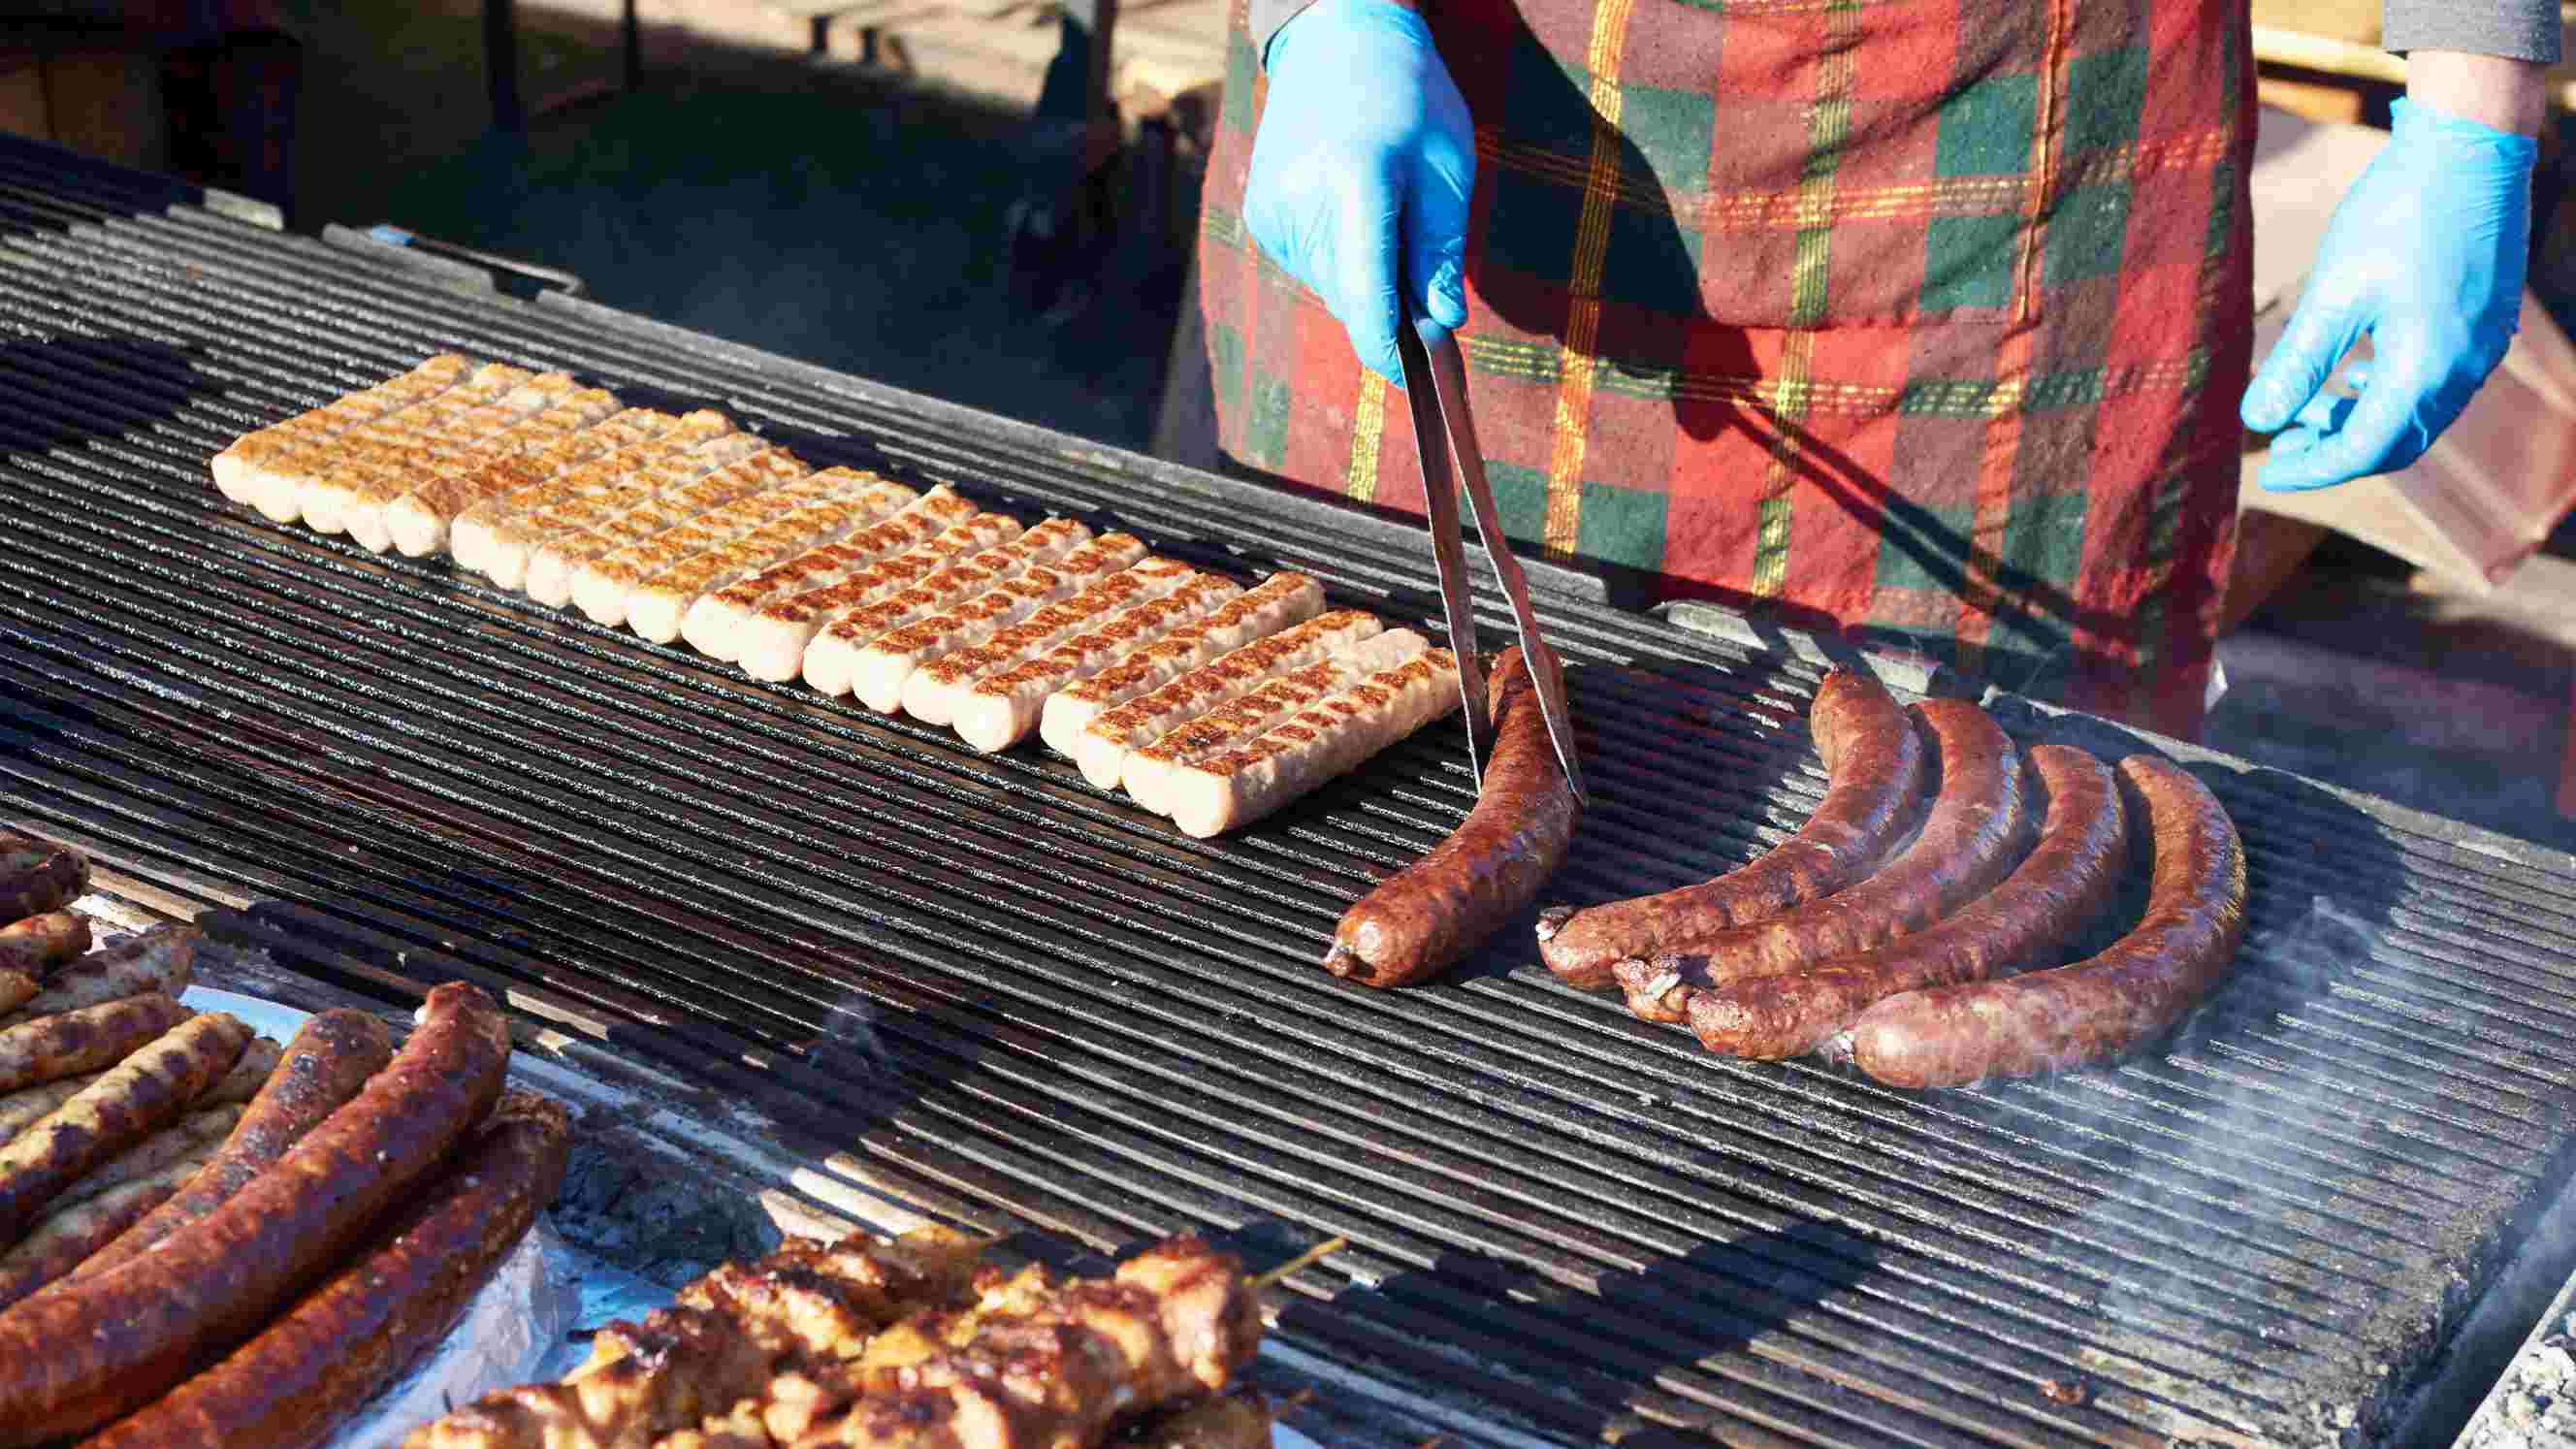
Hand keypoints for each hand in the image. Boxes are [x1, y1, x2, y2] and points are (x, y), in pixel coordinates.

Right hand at [1242, 0, 1474, 382]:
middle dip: (1392, 310)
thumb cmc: (1409, 96)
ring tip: (1387, 218)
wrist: (1335, 38)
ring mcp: (1271, 214)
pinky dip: (1342, 260)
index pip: (1367, 295)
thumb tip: (1443, 323)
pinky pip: (1311, 266)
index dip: (1392, 348)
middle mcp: (1300, 205)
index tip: (1417, 380)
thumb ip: (1440, 250)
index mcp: (1355, 184)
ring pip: (1332, 288)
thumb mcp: (1448, 166)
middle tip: (1429, 288)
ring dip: (1368, 281)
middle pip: (1353, 299)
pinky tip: (1354, 211)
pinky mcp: (1260, 218)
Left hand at [2240, 89, 2537, 491]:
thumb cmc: (2397, 211)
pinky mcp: (2485, 323)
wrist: (2470, 143)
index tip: (2265, 474)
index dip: (2312, 470)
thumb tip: (2256, 421)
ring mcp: (2483, 346)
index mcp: (2426, 368)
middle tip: (2280, 448)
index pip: (2365, 451)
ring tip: (2304, 411)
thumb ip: (2297, 363)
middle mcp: (2465, 369)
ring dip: (2360, 422)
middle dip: (2336, 452)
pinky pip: (2437, 383)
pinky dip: (2389, 393)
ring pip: (2418, 414)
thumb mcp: (2333, 291)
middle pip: (2397, 443)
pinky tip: (2351, 378)